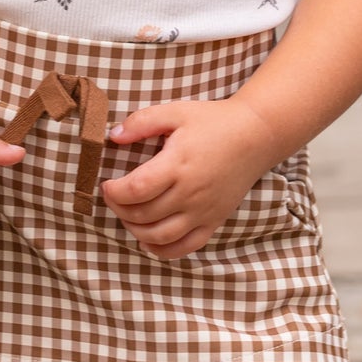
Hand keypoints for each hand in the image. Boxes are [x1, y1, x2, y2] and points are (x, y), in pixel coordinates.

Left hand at [100, 96, 276, 259]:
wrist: (255, 135)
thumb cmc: (213, 121)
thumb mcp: (175, 112)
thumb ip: (142, 122)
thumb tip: (113, 137)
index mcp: (177, 165)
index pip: (136, 190)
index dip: (114, 192)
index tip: (106, 184)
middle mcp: (190, 193)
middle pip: (144, 215)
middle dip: (119, 209)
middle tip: (113, 197)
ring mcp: (203, 211)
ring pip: (160, 236)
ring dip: (135, 231)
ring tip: (127, 215)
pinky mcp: (214, 221)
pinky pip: (185, 247)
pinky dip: (162, 250)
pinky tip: (147, 239)